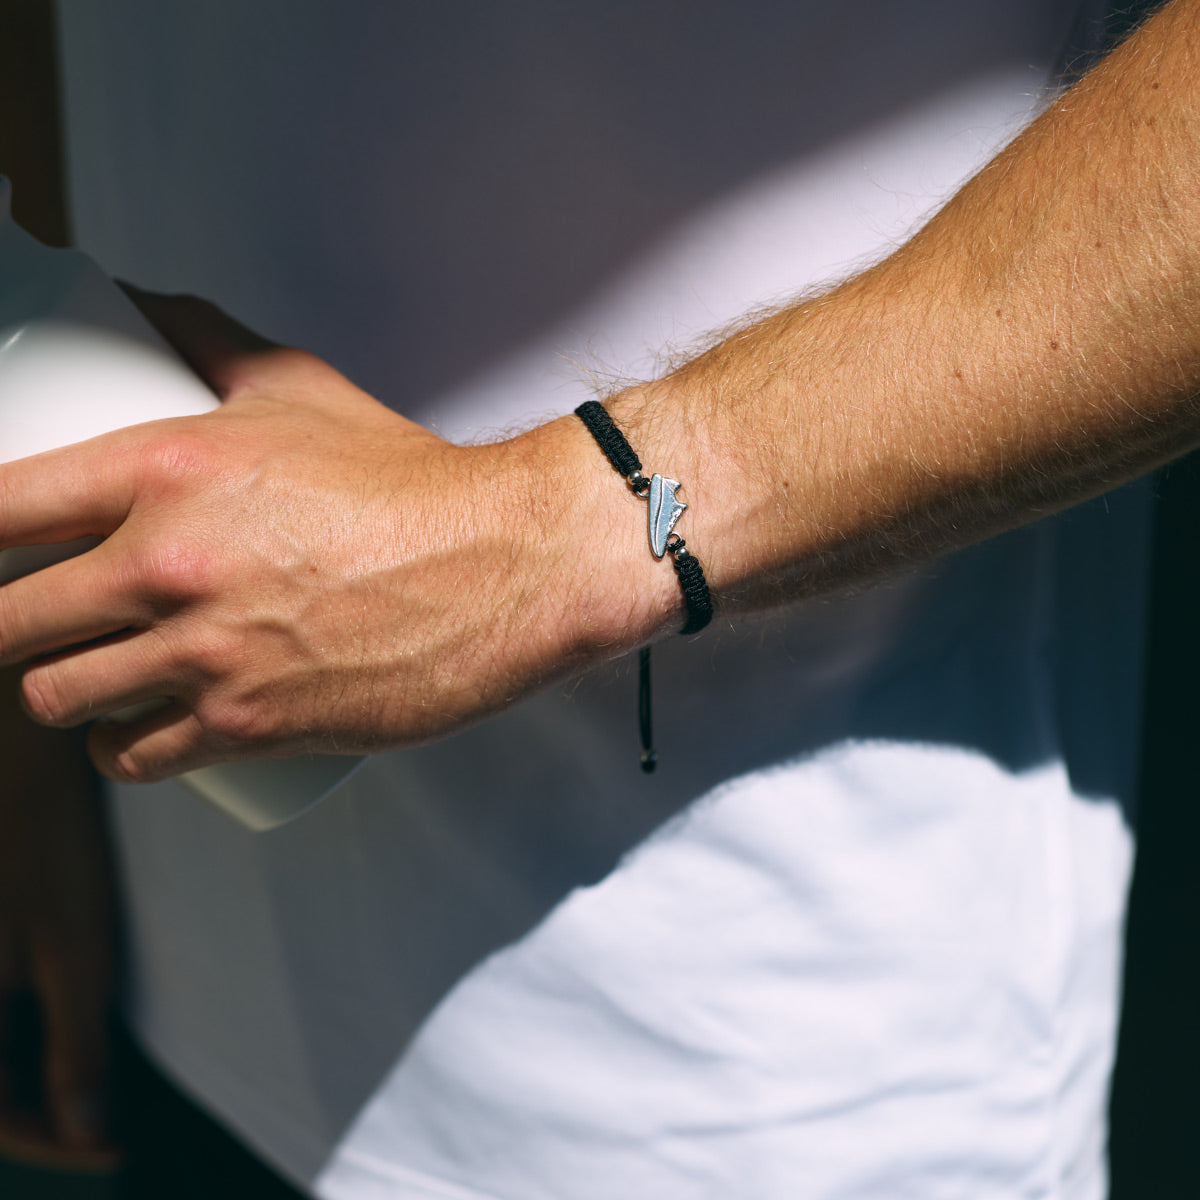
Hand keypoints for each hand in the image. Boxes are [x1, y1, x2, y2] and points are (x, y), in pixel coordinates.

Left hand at [0, 294, 651, 782]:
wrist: (504, 564)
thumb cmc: (413, 482)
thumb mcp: (304, 390)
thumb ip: (212, 341)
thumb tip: (147, 304)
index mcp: (166, 469)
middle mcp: (168, 563)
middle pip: (3, 621)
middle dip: (4, 623)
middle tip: (31, 617)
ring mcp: (205, 653)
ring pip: (56, 697)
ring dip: (58, 691)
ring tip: (83, 676)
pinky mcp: (248, 725)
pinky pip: (131, 758)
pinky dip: (118, 749)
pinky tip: (130, 730)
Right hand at [0, 674, 117, 1169]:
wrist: (3, 757)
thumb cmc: (44, 844)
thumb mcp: (73, 945)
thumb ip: (72, 1043)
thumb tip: (86, 1130)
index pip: (1, 1123)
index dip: (56, 1147)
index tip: (109, 1150)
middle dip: (31, 1126)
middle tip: (88, 1131)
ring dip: (13, 1092)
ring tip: (61, 1094)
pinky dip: (5, 1046)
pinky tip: (31, 1040)